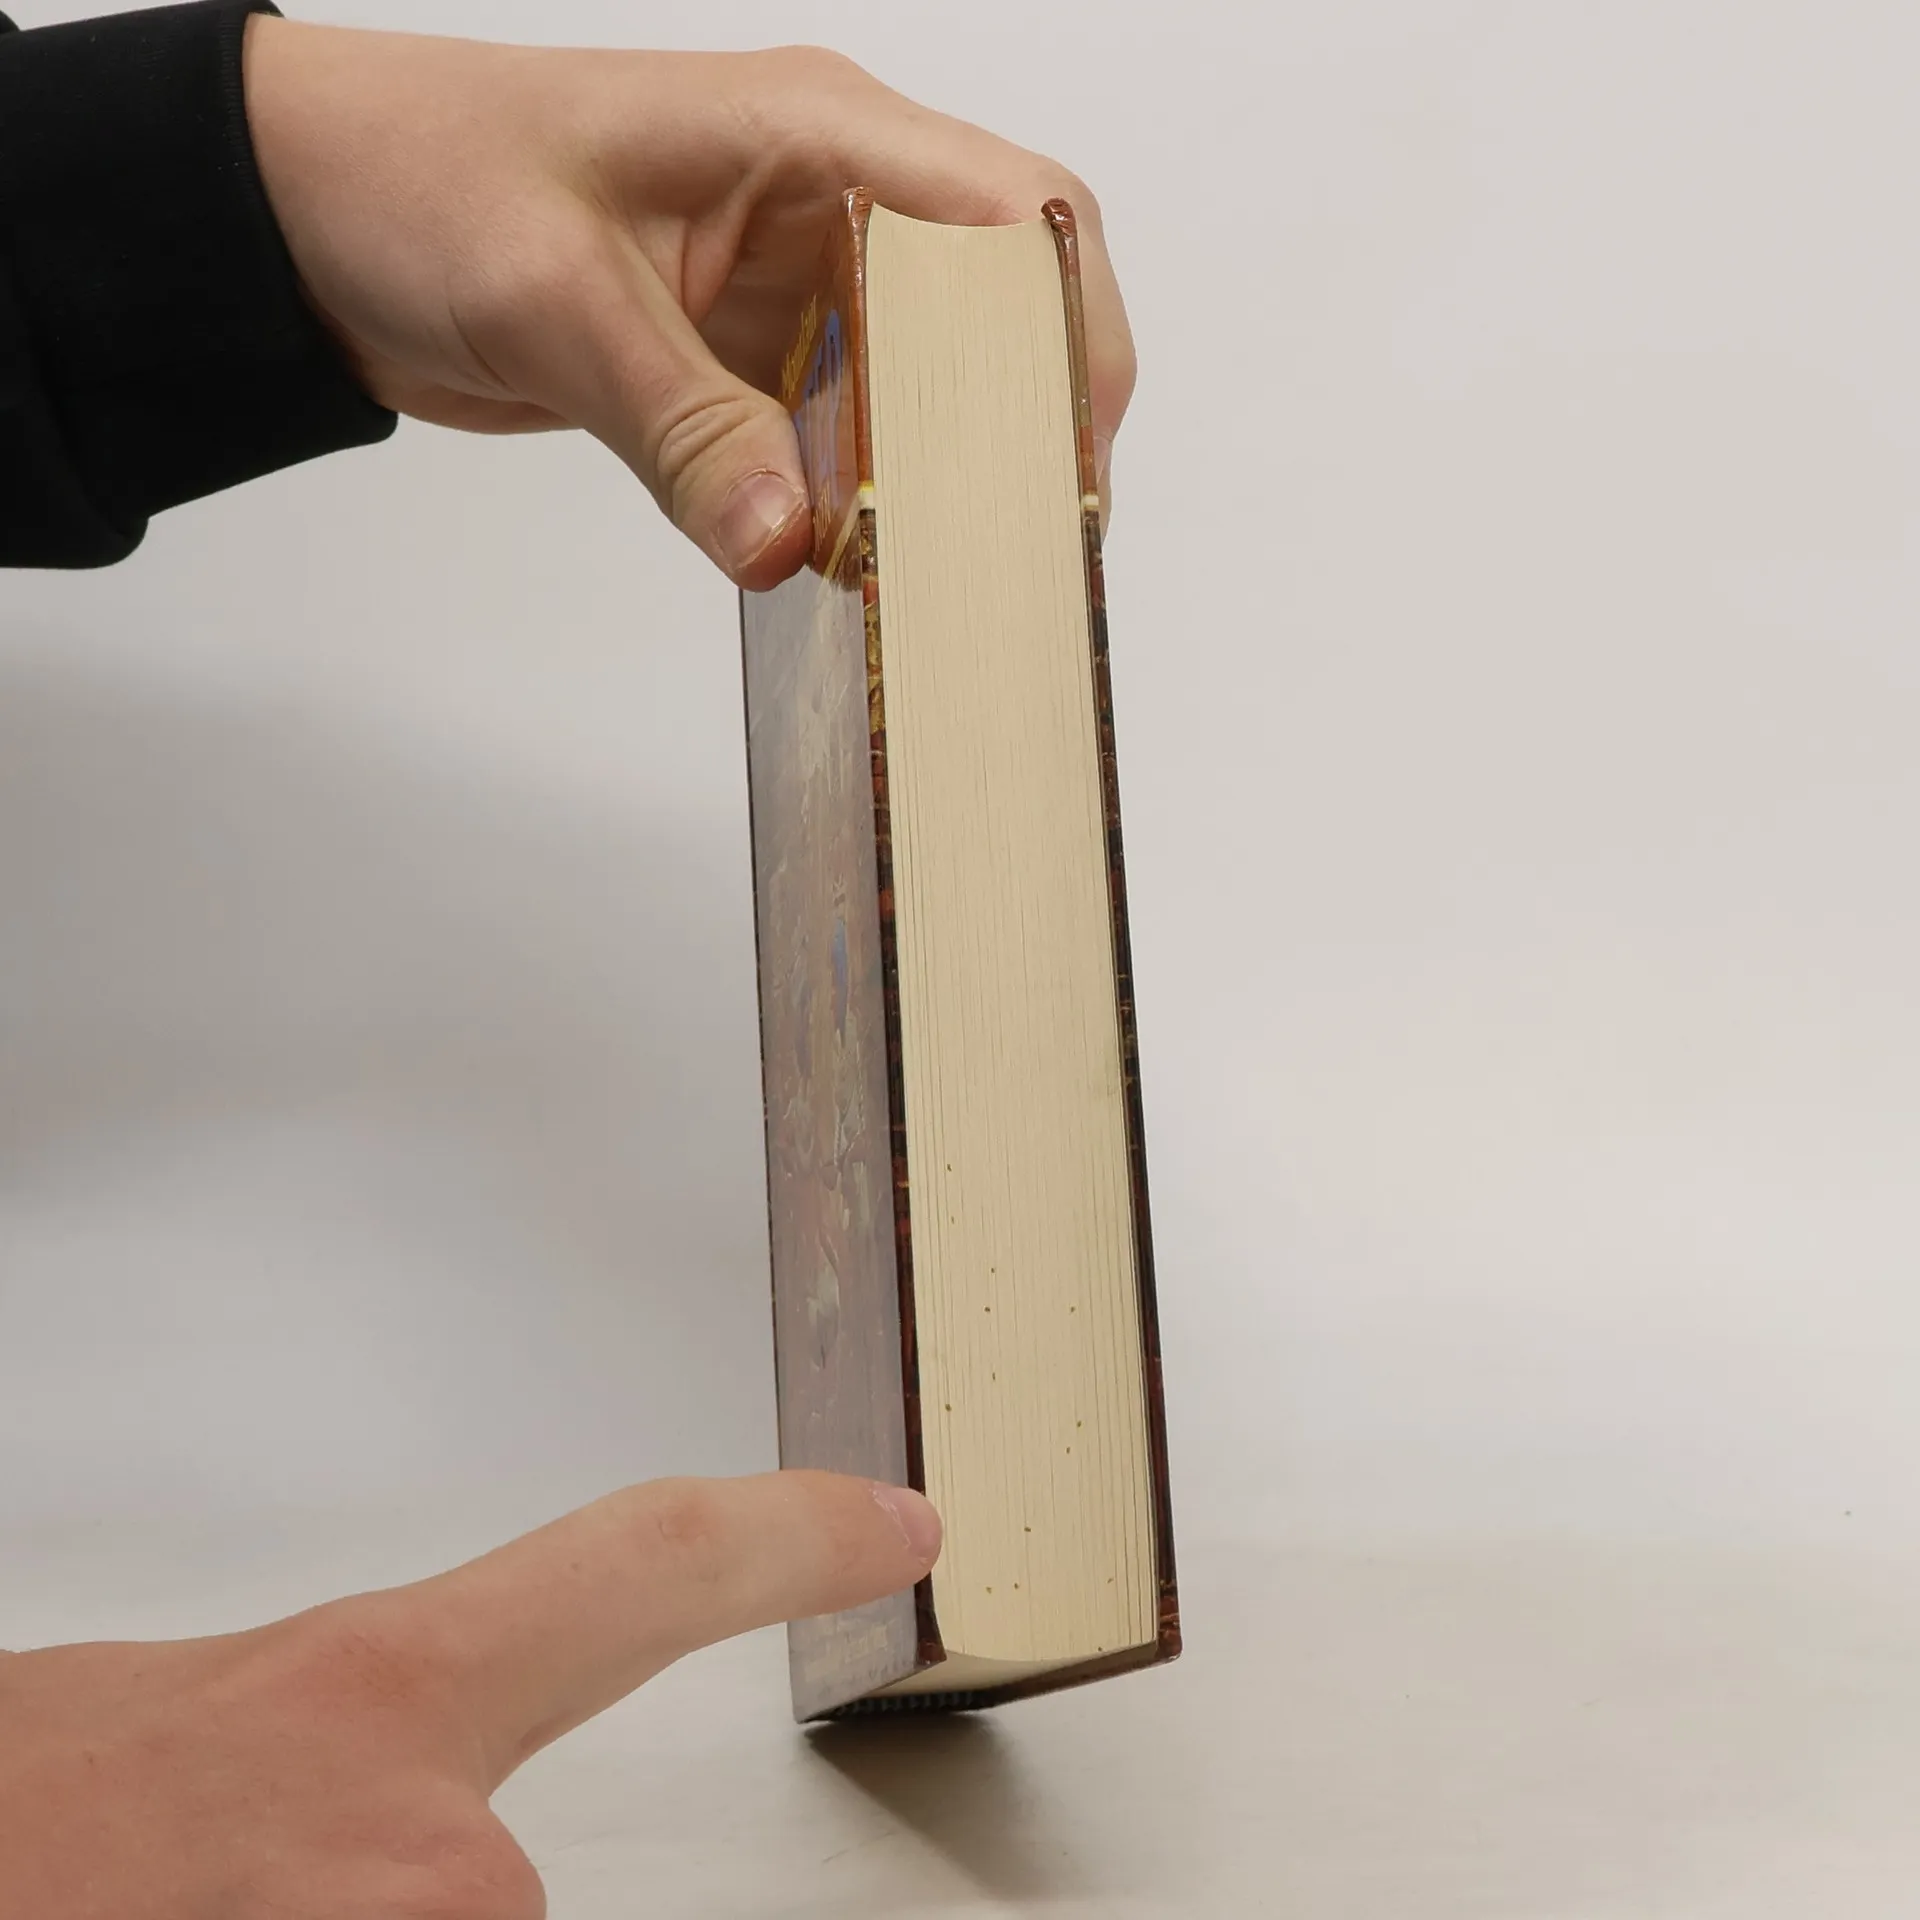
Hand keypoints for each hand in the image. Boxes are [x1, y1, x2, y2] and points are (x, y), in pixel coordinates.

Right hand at [0, 1471, 939, 1917]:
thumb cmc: (9, 1820)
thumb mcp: (146, 1726)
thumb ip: (311, 1736)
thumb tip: (359, 1781)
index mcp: (371, 1694)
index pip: (646, 1565)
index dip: (784, 1537)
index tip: (892, 1525)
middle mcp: (425, 1848)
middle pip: (485, 1887)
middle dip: (366, 1897)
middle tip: (218, 1882)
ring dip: (319, 1913)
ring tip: (187, 1892)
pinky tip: (209, 1912)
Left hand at [243, 20, 1135, 587]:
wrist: (314, 220)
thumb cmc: (417, 180)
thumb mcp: (555, 299)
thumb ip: (683, 429)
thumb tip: (789, 548)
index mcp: (813, 132)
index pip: (1012, 216)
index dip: (1067, 335)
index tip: (1065, 463)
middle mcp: (829, 204)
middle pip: (997, 313)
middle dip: (1022, 427)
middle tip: (1017, 546)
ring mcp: (794, 289)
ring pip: (927, 389)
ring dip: (938, 480)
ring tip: (944, 573)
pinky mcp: (750, 365)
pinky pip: (841, 441)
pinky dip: (856, 503)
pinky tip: (846, 560)